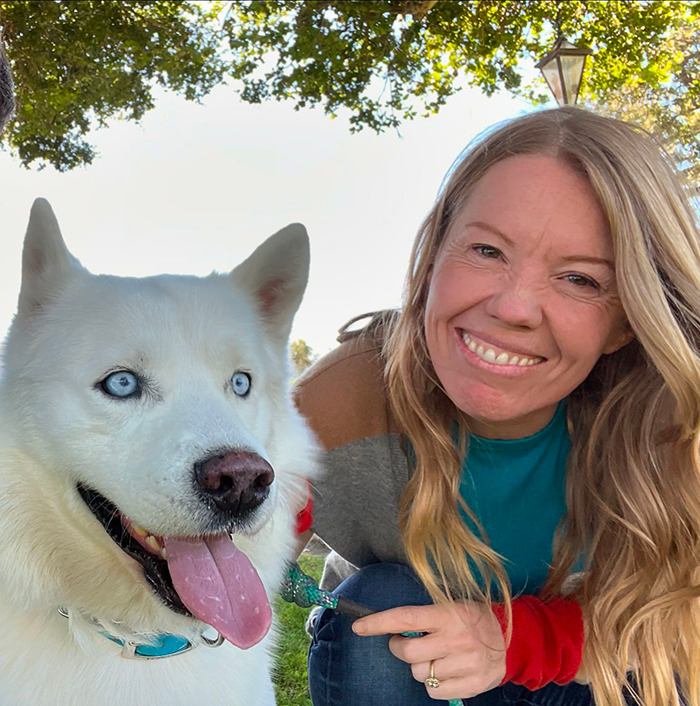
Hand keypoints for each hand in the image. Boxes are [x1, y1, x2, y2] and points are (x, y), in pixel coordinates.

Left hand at [352, 602, 505, 699]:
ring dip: (419, 666)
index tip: (359, 626)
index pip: (405, 618)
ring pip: (419, 674)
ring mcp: (464, 664)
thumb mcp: (451, 605)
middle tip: (404, 642)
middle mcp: (455, 639)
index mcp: (448, 614)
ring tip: (434, 656)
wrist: (513, 638)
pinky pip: (434, 692)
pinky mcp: (472, 685)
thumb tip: (392, 625)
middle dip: (399, 648)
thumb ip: (426, 616)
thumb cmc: (473, 618)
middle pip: (408, 652)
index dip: (379, 623)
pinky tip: (444, 671)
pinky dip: (432, 684)